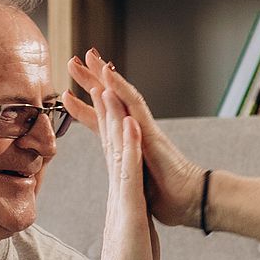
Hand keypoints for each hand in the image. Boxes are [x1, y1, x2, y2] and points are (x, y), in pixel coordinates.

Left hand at [68, 52, 204, 228]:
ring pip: (120, 95)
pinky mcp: (151, 131)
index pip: (103, 124)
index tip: (67, 97)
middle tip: (72, 62)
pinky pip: (134, 104)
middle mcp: (135, 134)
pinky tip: (107, 75)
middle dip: (91, 82)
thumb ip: (130, 182)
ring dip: (103, 75)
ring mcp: (144, 130)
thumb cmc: (171, 199)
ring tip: (88, 56)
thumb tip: (124, 190)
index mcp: (129, 148)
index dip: (85, 110)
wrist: (192, 203)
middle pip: (110, 102)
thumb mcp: (138, 190)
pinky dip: (120, 88)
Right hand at [80, 69, 159, 259]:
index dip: (106, 118)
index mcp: (119, 191)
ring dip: (113, 118)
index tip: (100, 90)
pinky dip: (129, 146)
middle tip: (90, 74)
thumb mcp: (130, 230)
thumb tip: (125, 208)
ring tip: (107, 88)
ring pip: (116, 149)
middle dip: (101, 104)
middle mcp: (117, 188)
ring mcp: (121, 197)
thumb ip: (127, 213)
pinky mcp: (129, 208)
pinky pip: (129, 172)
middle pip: (108, 139)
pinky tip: (129, 124)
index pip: (112, 147)